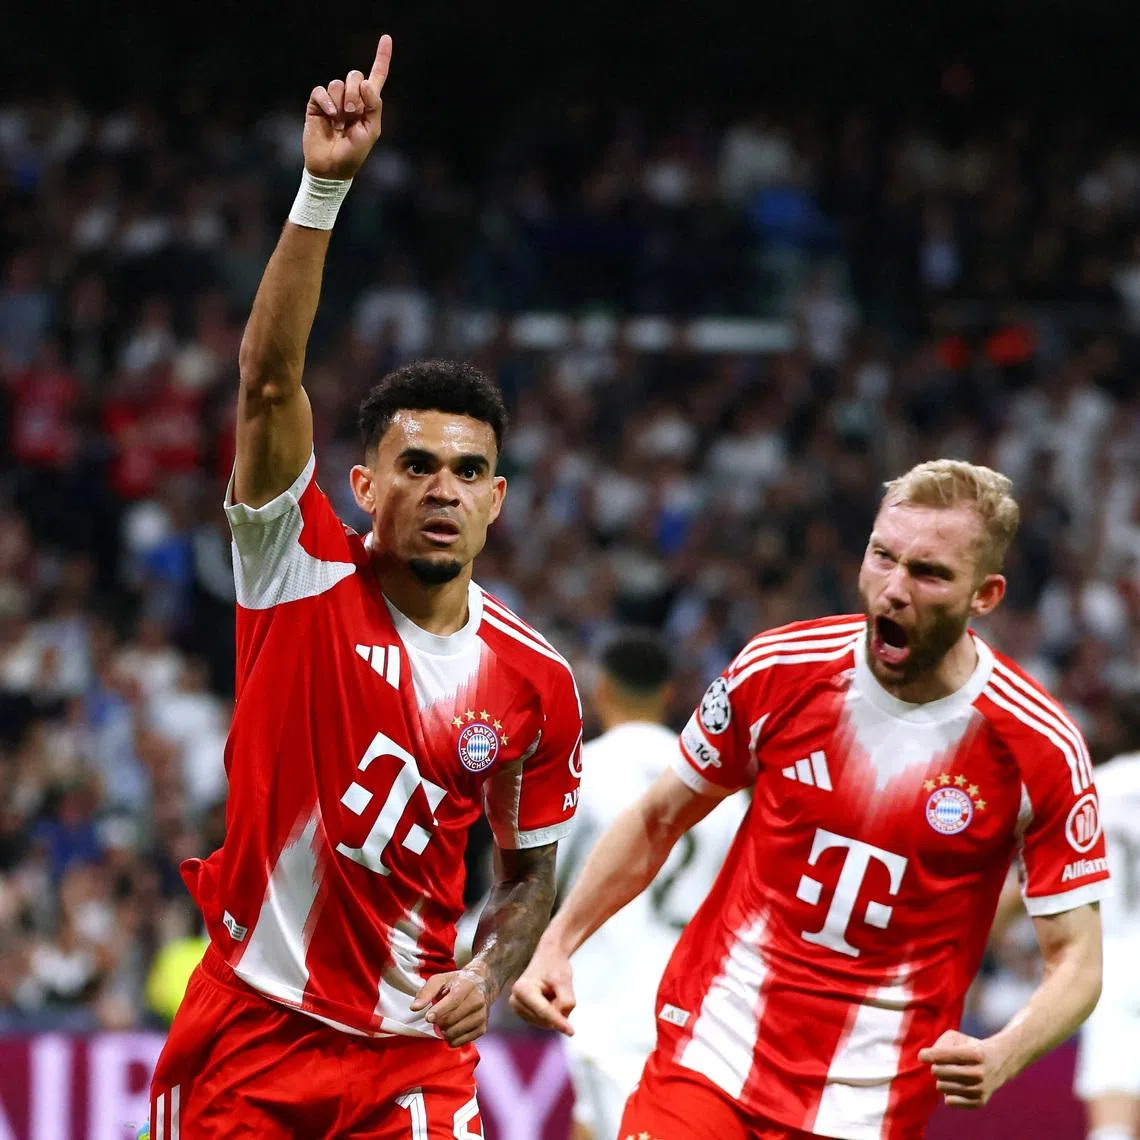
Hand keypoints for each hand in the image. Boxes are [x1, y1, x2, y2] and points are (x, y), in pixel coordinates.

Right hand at [303, 35, 392, 179]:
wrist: (332, 167)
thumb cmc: (354, 153)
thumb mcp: (371, 131)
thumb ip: (374, 106)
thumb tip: (367, 83)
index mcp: (368, 104)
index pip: (377, 76)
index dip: (382, 58)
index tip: (386, 38)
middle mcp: (351, 98)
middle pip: (355, 75)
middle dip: (356, 93)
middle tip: (353, 114)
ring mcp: (333, 100)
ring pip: (338, 83)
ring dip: (341, 102)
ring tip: (340, 122)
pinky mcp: (317, 104)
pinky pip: (321, 90)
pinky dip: (327, 102)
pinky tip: (330, 116)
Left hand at [410, 966, 491, 1047]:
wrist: (482, 985)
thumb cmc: (456, 982)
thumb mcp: (440, 979)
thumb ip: (426, 992)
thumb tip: (414, 1007)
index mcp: (467, 985)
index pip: (454, 1001)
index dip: (439, 1011)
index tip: (428, 1018)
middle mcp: (477, 1001)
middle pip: (452, 1020)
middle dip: (438, 1022)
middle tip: (435, 1017)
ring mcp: (481, 1016)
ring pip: (455, 1033)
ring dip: (444, 1031)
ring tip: (444, 1022)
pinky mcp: (482, 1028)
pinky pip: (460, 1042)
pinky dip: (451, 1039)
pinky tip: (451, 1028)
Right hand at [509, 943, 575, 1035]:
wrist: (548, 958)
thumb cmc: (555, 966)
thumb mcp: (564, 981)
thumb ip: (565, 1002)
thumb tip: (563, 1021)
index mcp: (521, 989)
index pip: (544, 1012)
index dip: (559, 1022)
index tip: (571, 1032)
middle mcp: (515, 1000)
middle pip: (544, 1019)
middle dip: (558, 1012)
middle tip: (562, 991)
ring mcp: (517, 1008)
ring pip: (545, 1023)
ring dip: (555, 1013)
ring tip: (554, 993)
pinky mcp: (523, 1014)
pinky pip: (544, 1022)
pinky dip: (552, 1014)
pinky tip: (550, 999)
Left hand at [919, 1030, 1005, 1108]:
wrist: (999, 1063)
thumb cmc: (970, 1047)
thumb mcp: (957, 1038)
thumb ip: (939, 1044)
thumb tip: (923, 1057)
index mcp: (975, 1053)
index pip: (945, 1056)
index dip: (930, 1055)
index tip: (922, 1056)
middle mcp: (979, 1073)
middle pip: (939, 1072)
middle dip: (935, 1066)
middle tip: (941, 1064)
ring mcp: (980, 1089)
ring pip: (941, 1087)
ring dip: (941, 1080)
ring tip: (951, 1074)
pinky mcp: (979, 1102)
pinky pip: (949, 1101)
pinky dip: (948, 1093)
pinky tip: (956, 1086)